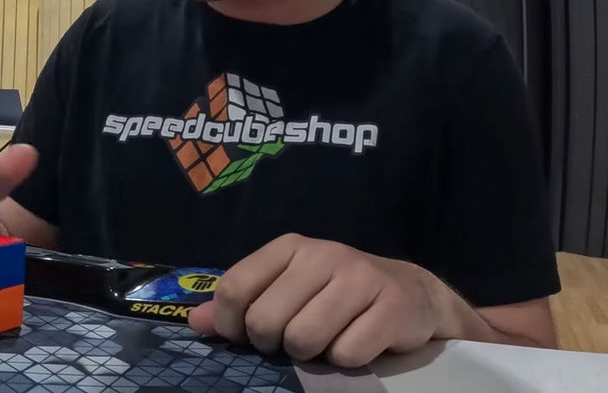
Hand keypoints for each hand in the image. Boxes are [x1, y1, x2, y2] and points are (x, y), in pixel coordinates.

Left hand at [187, 233, 442, 366]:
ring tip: (326, 341)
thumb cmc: (337, 294)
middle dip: (274, 344)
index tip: (246, 337)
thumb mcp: (286, 289)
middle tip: (293, 341)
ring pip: (304, 340)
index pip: (235, 288)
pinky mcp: (390, 307)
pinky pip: (346, 354)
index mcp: (289, 247)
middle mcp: (322, 254)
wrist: (413, 295)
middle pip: (265, 321)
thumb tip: (195, 323)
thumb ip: (240, 304)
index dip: (232, 325)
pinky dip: (347, 360)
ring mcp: (359, 278)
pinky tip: (357, 344)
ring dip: (311, 355)